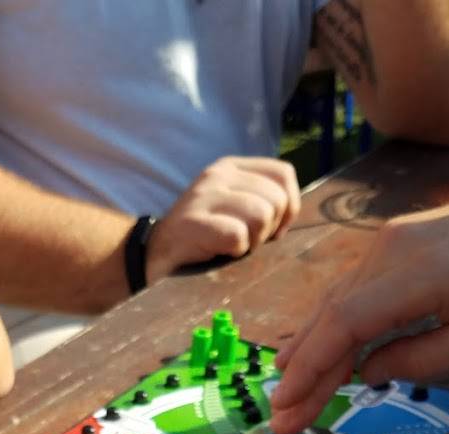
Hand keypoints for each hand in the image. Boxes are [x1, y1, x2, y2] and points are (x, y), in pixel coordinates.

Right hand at [146, 156, 299, 284]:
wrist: (156, 250)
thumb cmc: (203, 234)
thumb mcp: (232, 204)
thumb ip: (260, 198)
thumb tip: (291, 210)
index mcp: (232, 166)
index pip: (283, 174)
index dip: (290, 206)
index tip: (275, 228)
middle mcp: (219, 174)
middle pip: (276, 198)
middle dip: (270, 227)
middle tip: (248, 239)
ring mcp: (205, 196)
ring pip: (261, 215)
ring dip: (253, 240)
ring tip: (234, 244)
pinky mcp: (195, 222)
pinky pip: (238, 237)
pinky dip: (235, 251)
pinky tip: (220, 250)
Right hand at [268, 174, 448, 433]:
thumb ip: (426, 358)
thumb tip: (368, 374)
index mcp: (420, 275)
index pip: (346, 325)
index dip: (312, 369)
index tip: (288, 405)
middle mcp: (392, 252)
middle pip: (330, 318)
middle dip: (301, 372)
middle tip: (281, 417)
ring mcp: (387, 244)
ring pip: (333, 304)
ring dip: (308, 352)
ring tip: (288, 394)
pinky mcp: (390, 246)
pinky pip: (348, 292)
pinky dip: (328, 328)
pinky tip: (313, 355)